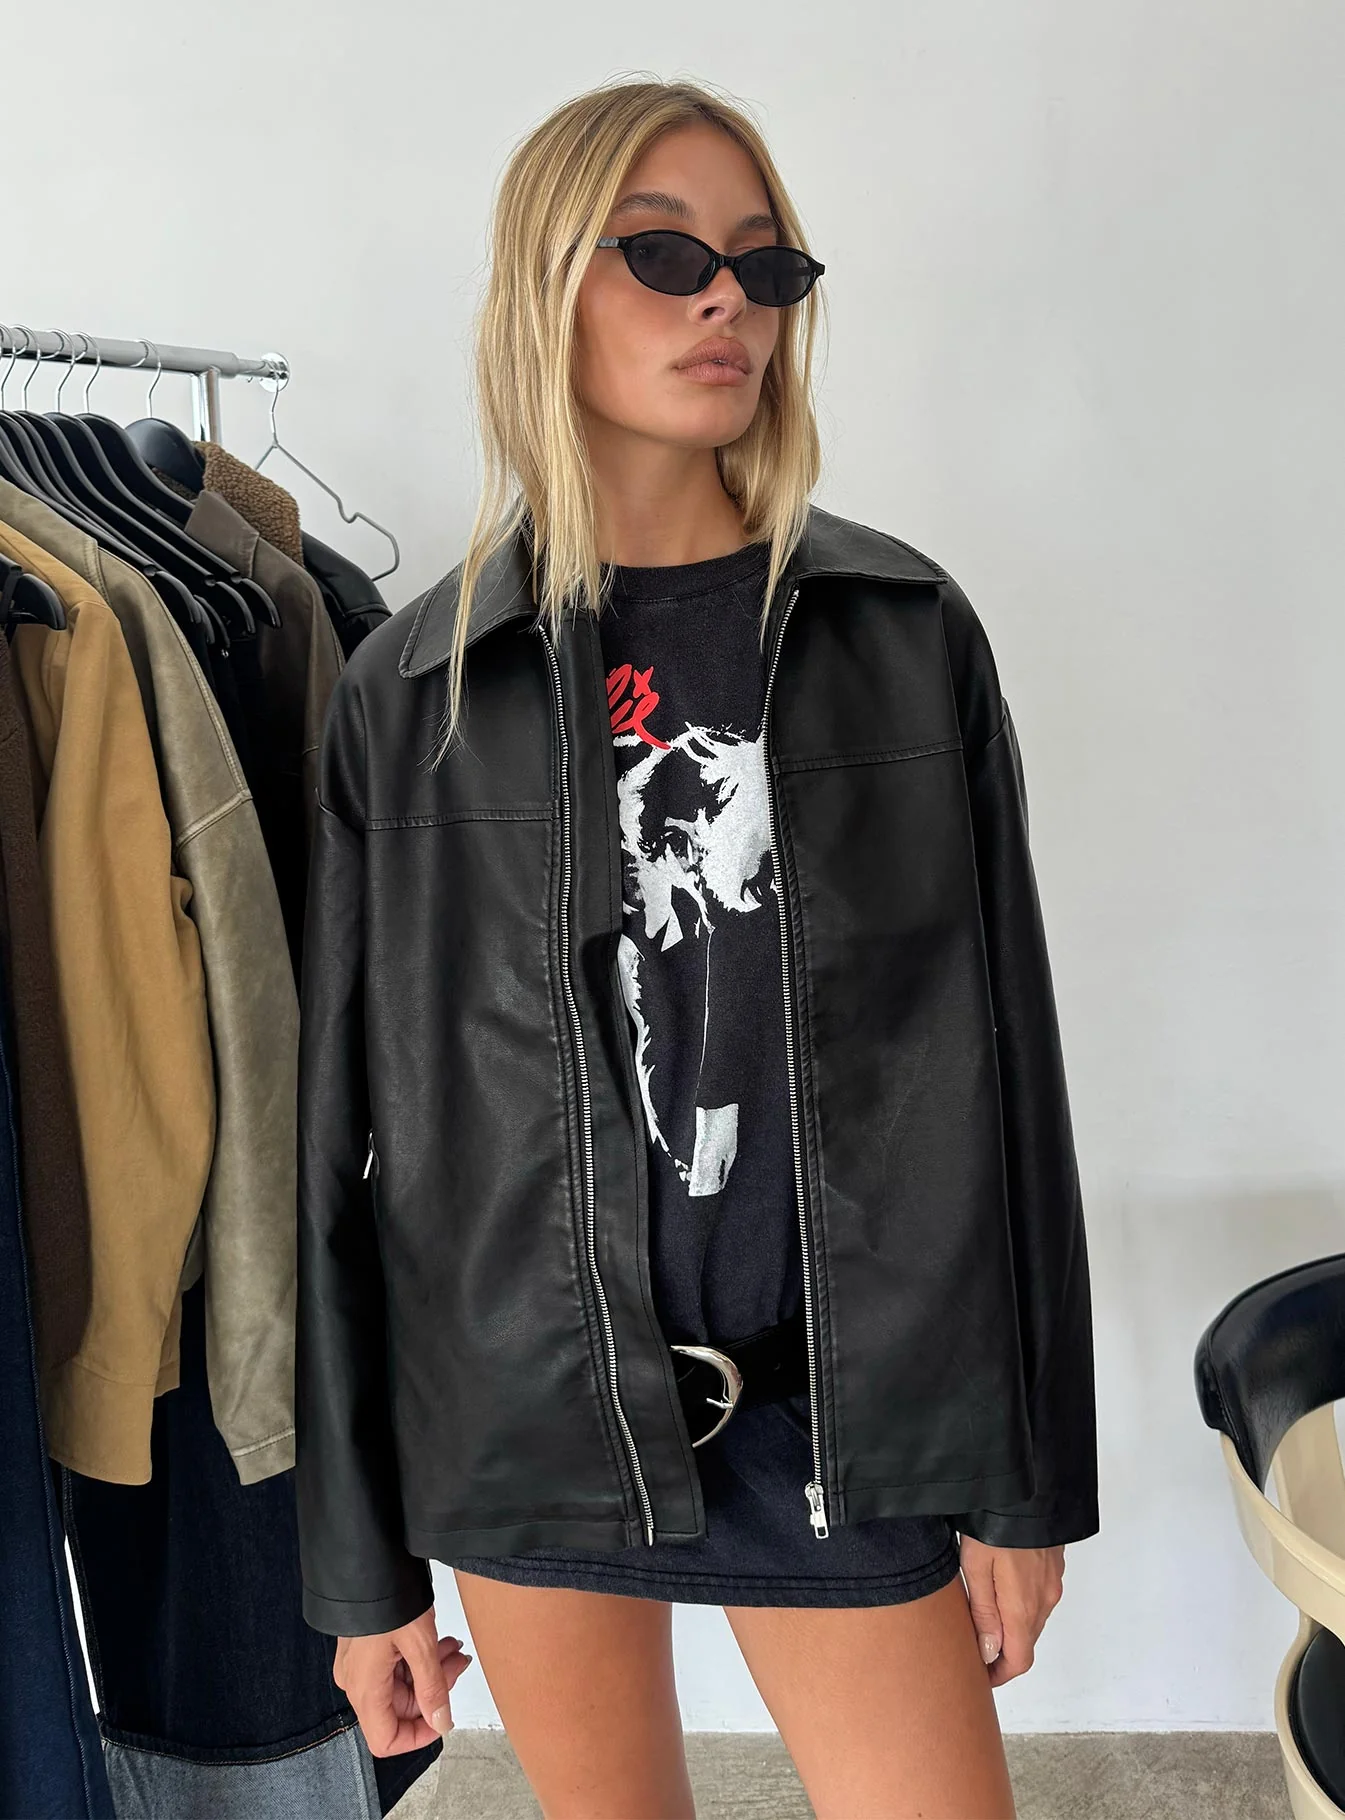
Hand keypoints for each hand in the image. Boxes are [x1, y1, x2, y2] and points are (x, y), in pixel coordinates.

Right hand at [333, 1606, 473, 1754]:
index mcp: (365, 1689)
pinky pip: (394, 1666)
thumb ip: (432, 1688)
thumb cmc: (388, 1595)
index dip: (418, 1736)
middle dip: (435, 1691)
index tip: (445, 1717)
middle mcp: (356, 1682)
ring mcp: (359, 1665)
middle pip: (398, 1709)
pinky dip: (418, 1658)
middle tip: (459, 1664)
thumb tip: (442, 1722)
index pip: (386, 1740)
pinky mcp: (365, 1648)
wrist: (369, 1556)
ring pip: (401, 1685)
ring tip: (455, 1648)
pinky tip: (440, 1641)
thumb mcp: (420, 1644)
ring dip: (431, 1671)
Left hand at [957, 1536, 1064, 1687]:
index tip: (979, 1676)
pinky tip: (1001, 1590)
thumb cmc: (993, 1523)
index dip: (999, 1674)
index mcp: (1023, 1606)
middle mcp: (1045, 1600)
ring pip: (1032, 1620)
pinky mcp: (1054, 1566)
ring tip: (982, 1618)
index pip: (1018, 1660)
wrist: (1025, 1485)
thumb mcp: (976, 1567)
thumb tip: (989, 1653)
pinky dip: (1021, 1606)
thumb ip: (984, 1613)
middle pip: (1026, 1642)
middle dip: (1003, 1652)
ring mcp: (1053, 1582)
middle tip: (973, 1647)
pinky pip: (1039, 1599)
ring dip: (1012, 1628)